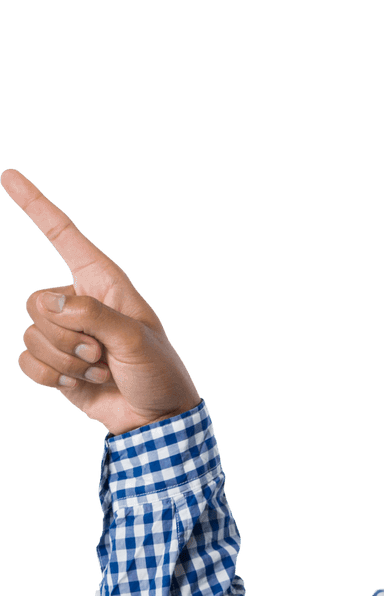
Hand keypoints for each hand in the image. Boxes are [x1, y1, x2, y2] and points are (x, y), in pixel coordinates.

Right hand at [2, 169, 201, 434]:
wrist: (156, 419)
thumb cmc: (158, 373)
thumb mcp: (135, 339)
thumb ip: (92, 315)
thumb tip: (50, 306)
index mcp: (104, 284)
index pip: (64, 236)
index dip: (36, 206)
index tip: (9, 175)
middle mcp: (80, 303)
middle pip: (36, 303)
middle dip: (67, 336)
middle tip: (102, 354)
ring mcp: (66, 334)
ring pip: (32, 336)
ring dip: (68, 363)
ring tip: (101, 370)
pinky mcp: (57, 364)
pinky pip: (28, 363)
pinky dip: (55, 379)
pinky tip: (84, 383)